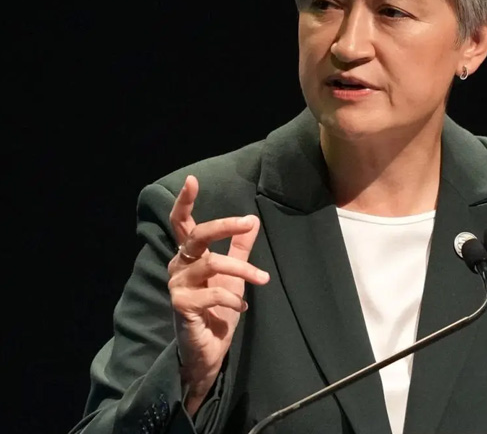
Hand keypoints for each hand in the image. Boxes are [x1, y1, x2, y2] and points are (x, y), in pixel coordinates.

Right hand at [167, 175, 269, 414]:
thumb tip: (253, 220)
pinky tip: (242, 306)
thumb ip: (240, 248)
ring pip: (211, 264)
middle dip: (223, 226)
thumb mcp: (234, 276)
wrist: (208, 351)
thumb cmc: (218, 310)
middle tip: (247, 222)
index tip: (192, 180)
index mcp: (189, 256)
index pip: (182, 223)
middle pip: (196, 236)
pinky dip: (232, 298)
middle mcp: (178, 266)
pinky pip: (211, 293)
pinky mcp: (181, 306)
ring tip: (263, 279)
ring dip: (242, 270)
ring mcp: (177, 286)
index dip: (184, 202)